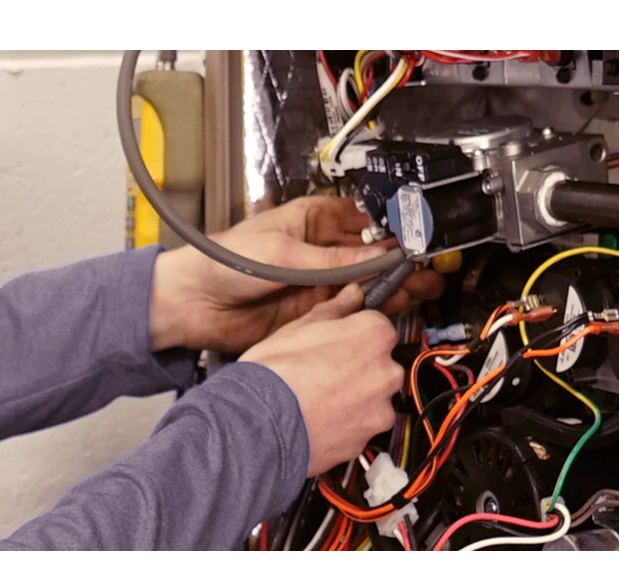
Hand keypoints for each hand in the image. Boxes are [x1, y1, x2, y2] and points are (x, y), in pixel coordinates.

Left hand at [150, 196, 442, 352]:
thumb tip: (375, 257)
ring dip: (391, 287)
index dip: (388, 228)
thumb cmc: (222, 262)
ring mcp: (317, 283)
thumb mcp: (283, 255)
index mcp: (310, 221)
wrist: (191, 305)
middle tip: (427, 269)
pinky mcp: (312, 313)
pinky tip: (392, 308)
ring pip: (364, 284)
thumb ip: (334, 262)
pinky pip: (349, 310)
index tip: (414, 238)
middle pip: (368, 254)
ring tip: (421, 289)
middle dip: (398, 262)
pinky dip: (370, 311)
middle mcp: (318, 251)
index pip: (360, 220)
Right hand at [240, 284, 399, 476]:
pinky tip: (320, 419)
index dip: (354, 334)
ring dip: (354, 397)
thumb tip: (351, 296)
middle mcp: (386, 373)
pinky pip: (362, 425)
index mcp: (374, 336)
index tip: (339, 341)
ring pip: (373, 397)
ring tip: (319, 399)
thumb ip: (334, 310)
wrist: (257, 426)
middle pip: (380, 364)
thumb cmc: (274, 374)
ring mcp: (379, 410)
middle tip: (323, 371)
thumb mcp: (298, 327)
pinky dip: (347, 423)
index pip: (378, 327)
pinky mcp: (366, 439)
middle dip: (358, 366)